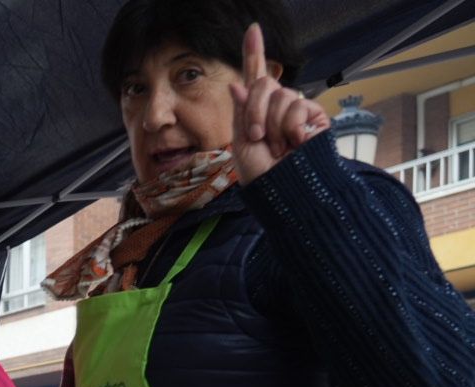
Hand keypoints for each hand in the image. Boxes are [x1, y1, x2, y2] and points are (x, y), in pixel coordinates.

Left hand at [230, 23, 329, 183]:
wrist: (283, 191)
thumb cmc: (262, 176)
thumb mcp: (242, 144)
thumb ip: (242, 113)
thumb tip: (236, 84)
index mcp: (257, 112)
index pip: (256, 78)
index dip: (254, 52)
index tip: (252, 29)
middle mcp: (278, 107)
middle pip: (264, 84)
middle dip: (255, 112)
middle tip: (258, 138)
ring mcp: (297, 110)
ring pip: (281, 96)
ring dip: (272, 125)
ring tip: (277, 147)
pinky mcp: (316, 116)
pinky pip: (298, 106)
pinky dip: (291, 127)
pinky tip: (295, 143)